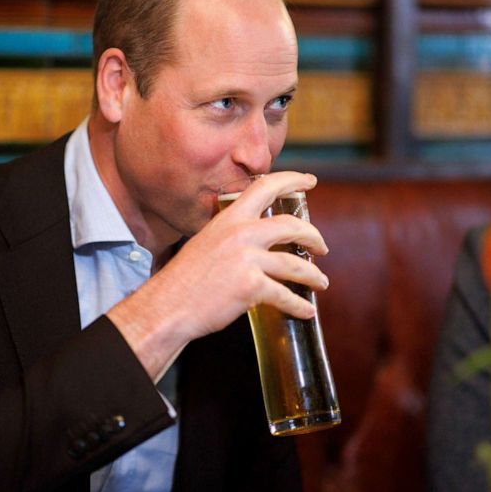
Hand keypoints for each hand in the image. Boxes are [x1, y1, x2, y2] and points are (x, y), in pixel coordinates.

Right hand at [108, 171, 329, 380]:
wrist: (168, 305)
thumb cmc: (184, 279)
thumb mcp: (206, 243)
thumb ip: (230, 237)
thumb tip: (255, 244)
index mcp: (228, 219)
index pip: (265, 188)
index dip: (292, 180)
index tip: (310, 181)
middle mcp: (240, 233)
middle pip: (291, 226)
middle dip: (313, 236)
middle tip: (322, 247)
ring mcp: (247, 259)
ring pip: (295, 265)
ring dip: (314, 275)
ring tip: (321, 283)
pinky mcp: (251, 285)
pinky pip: (285, 295)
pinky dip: (299, 305)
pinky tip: (306, 310)